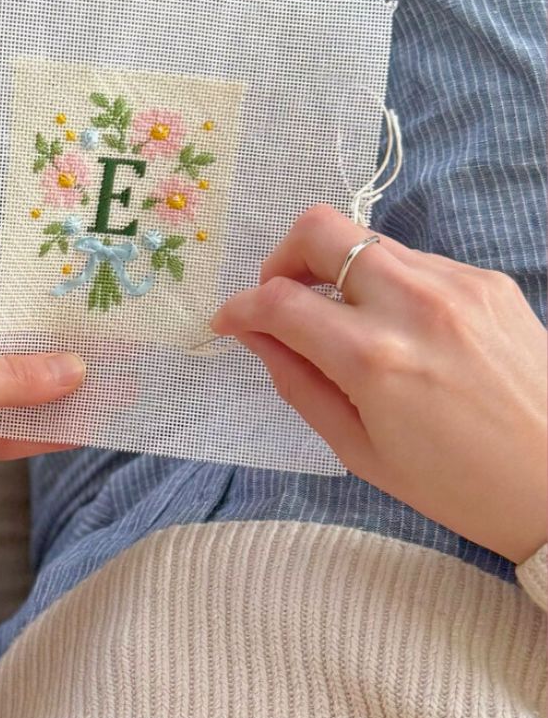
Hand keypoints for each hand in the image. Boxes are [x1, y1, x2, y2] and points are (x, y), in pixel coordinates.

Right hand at [211, 205, 545, 563]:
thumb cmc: (460, 487)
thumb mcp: (360, 451)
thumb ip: (297, 383)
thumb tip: (253, 336)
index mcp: (375, 359)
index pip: (278, 301)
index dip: (238, 308)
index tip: (228, 324)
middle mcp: (414, 304)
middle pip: (319, 230)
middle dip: (281, 260)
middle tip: (281, 301)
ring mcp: (458, 284)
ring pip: (365, 240)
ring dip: (335, 272)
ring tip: (341, 323)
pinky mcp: (488, 282)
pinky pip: (412, 261)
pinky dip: (384, 284)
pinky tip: (397, 332)